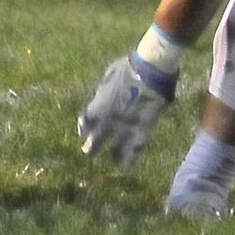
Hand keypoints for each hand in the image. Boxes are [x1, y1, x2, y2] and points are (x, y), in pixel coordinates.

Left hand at [77, 50, 176, 169]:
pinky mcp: (143, 131)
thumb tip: (100, 97)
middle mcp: (108, 121)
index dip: (84, 129)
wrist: (150, 69)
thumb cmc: (129, 67)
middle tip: (90, 152)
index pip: (85, 123)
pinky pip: (136, 151)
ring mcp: (126, 128)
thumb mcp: (109, 76)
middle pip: (95, 142)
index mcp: (98, 106)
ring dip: (112, 157)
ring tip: (112, 162)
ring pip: (114, 151)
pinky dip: (131, 160)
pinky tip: (128, 167)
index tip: (84, 133)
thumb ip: (102, 91)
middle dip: (92, 148)